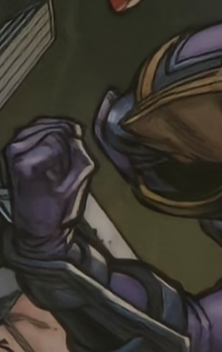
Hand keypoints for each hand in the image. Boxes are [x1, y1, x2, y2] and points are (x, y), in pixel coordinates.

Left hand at [4, 119, 93, 259]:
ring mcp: (11, 150)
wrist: (35, 227)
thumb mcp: (78, 184)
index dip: (74, 142)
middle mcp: (16, 153)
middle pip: (51, 127)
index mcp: (30, 164)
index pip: (60, 135)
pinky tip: (56, 142)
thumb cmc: (57, 211)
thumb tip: (76, 134)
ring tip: (66, 146)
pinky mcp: (11, 151)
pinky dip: (46, 131)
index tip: (78, 155)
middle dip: (66, 135)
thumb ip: (79, 154)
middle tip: (74, 151)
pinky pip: (32, 129)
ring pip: (42, 124)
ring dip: (57, 131)